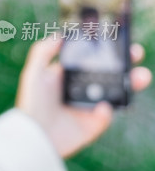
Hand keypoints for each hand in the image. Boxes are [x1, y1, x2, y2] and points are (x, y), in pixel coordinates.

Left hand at [15, 36, 151, 158]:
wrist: (32, 136)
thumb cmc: (30, 103)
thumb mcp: (33, 73)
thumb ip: (43, 51)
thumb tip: (60, 35)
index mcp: (70, 76)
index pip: (93, 60)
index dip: (107, 51)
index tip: (120, 40)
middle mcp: (82, 90)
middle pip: (111, 75)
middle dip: (127, 64)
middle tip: (136, 54)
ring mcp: (89, 108)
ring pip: (116, 94)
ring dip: (131, 84)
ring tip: (141, 76)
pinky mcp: (92, 126)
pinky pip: (105, 117)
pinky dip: (106, 112)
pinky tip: (102, 108)